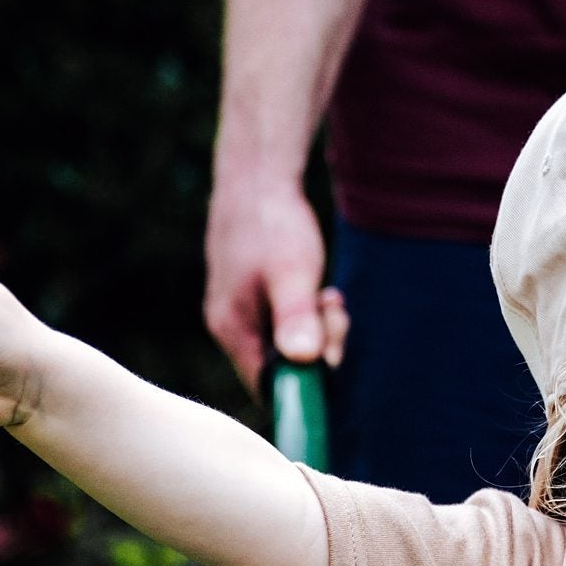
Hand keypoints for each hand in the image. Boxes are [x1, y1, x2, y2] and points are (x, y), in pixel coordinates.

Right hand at [203, 172, 347, 396]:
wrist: (256, 177)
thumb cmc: (273, 222)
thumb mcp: (293, 272)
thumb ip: (296, 317)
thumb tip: (303, 360)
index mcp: (233, 330)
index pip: (269, 389)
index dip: (306, 385)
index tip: (333, 355)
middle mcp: (231, 329)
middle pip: (282, 371)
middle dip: (318, 349)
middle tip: (333, 309)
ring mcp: (240, 315)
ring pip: (289, 348)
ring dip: (318, 329)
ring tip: (328, 296)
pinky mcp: (253, 301)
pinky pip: (287, 327)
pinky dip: (310, 316)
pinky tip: (322, 292)